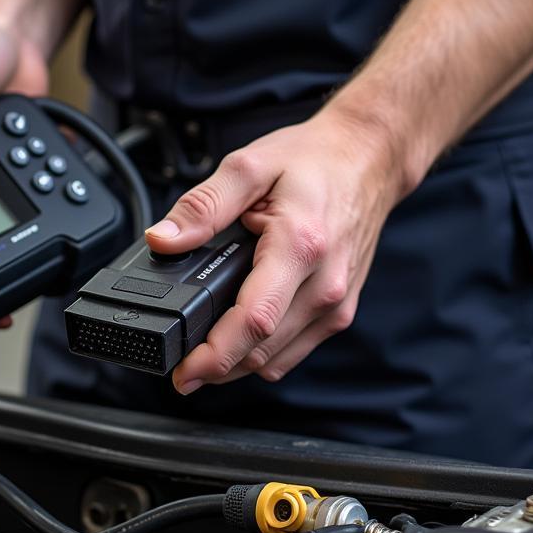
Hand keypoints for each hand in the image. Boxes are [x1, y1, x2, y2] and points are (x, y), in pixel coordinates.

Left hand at [145, 109, 407, 394]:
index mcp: (299, 247)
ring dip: (236, 366)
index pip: (253, 321)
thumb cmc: (315, 161)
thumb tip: (163, 239)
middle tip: (179, 364)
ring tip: (202, 353)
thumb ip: (203, 206)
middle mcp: (323, 285)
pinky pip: (293, 352)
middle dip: (214, 368)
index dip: (213, 356)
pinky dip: (262, 355)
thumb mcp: (249, 166)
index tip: (183, 373)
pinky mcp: (339, 312)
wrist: (369, 159)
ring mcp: (335, 304)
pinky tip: (240, 338)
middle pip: (260, 352)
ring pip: (276, 360)